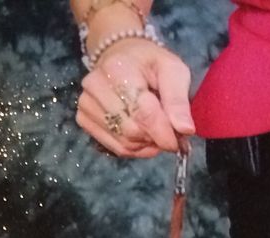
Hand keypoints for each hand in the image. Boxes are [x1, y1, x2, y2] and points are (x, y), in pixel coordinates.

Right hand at [76, 37, 193, 157]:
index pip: (142, 113)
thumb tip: (185, 130)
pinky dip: (133, 148)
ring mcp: (86, 104)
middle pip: (132, 131)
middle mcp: (95, 86)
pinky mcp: (83, 119)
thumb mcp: (173, 70)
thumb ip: (179, 100)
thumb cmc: (150, 63)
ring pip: (123, 143)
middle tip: (169, 132)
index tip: (179, 141)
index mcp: (118, 68)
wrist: (121, 56)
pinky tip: (142, 136)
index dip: (163, 133)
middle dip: (155, 138)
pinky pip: (114, 147)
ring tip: (156, 132)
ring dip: (146, 145)